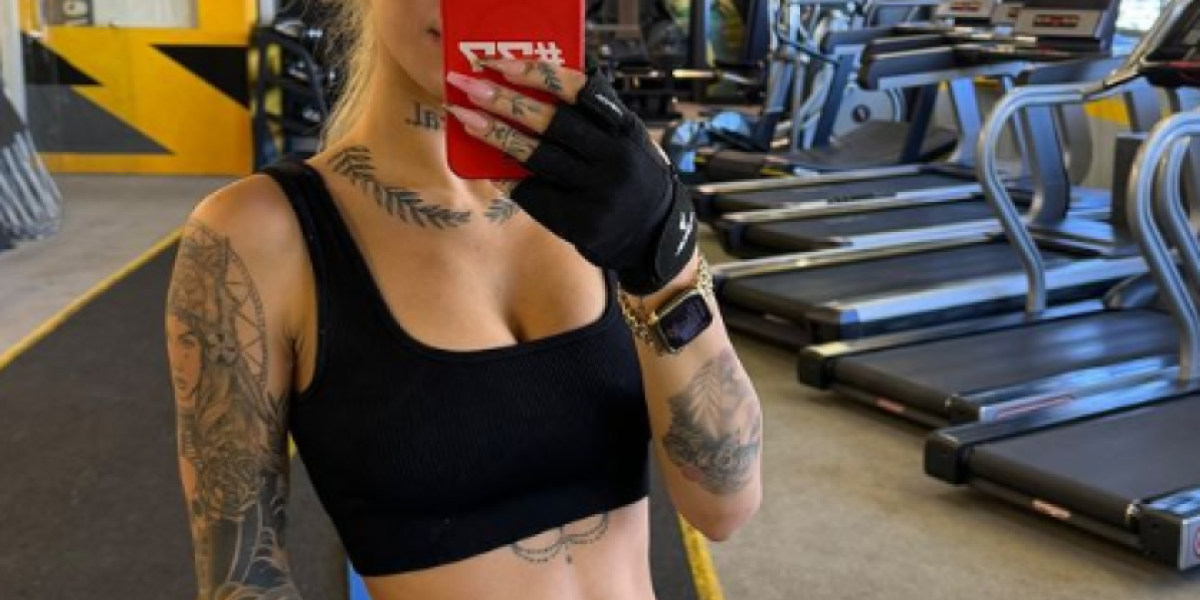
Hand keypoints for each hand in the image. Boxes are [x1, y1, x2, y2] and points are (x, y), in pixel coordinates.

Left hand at [445, 60, 696, 295]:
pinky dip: (507, 176)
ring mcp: (599, 192)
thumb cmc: (628, 177)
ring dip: (496, 136)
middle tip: (469, 87)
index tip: (503, 65)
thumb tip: (528, 89)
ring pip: (538, 158)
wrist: (654, 236)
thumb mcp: (624, 141)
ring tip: (466, 118)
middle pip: (553, 124)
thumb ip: (591, 119)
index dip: (540, 75)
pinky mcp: (583, 222)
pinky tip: (485, 164)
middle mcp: (615, 157)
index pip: (580, 91)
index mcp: (625, 128)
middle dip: (506, 102)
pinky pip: (535, 194)